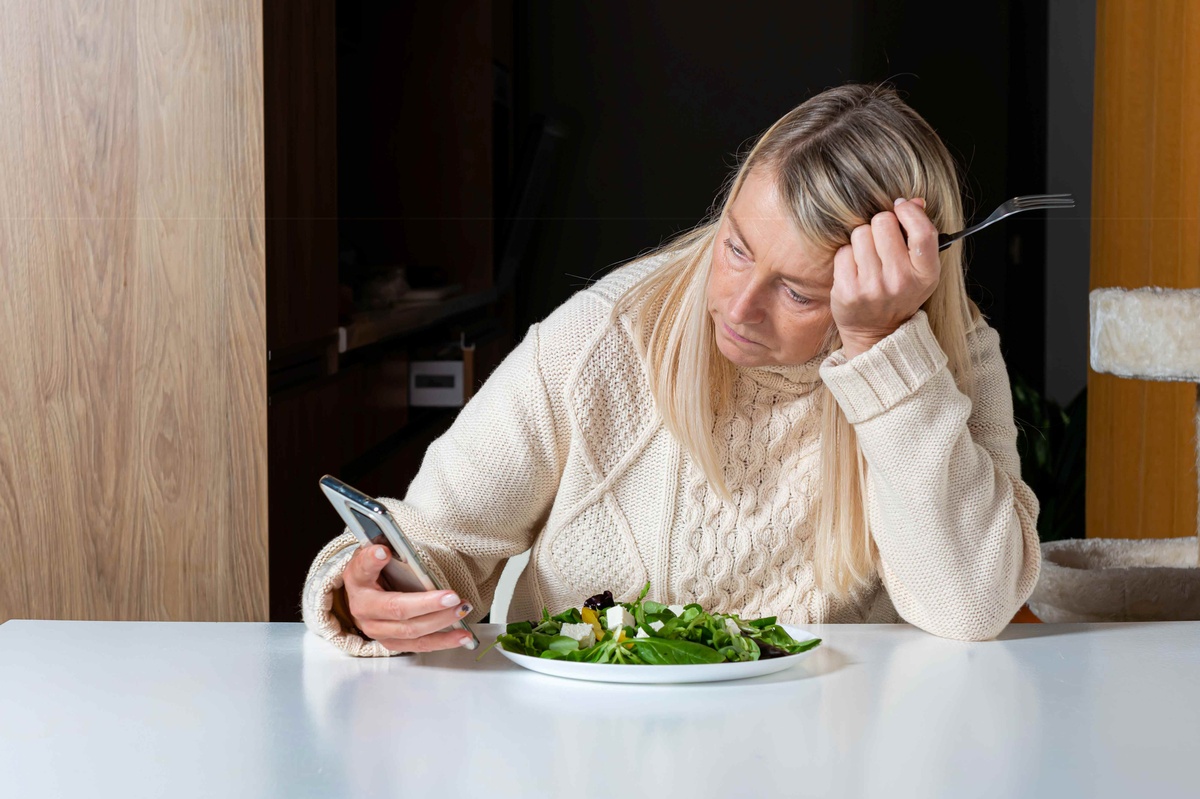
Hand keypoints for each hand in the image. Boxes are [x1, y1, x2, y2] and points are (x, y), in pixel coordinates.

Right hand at [343, 544, 473, 651]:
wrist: (364, 596)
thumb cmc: (374, 572)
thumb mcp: (374, 552)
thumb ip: (381, 548)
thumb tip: (385, 549)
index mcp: (358, 579)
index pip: (363, 568)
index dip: (372, 560)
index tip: (384, 552)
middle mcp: (363, 609)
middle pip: (396, 609)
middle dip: (428, 604)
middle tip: (453, 597)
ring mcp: (377, 630)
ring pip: (411, 631)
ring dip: (441, 623)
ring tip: (462, 611)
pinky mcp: (391, 643)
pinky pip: (419, 646)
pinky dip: (443, 641)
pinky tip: (462, 636)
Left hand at [831, 197, 939, 358]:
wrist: (877, 332)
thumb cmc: (899, 293)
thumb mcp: (919, 269)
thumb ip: (919, 234)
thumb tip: (913, 201)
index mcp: (926, 274)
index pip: (922, 231)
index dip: (909, 212)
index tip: (900, 208)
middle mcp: (900, 281)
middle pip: (883, 223)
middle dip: (880, 225)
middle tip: (881, 242)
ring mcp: (873, 287)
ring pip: (860, 233)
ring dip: (862, 240)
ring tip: (868, 258)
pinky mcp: (847, 290)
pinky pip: (843, 251)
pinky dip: (847, 256)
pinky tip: (854, 270)